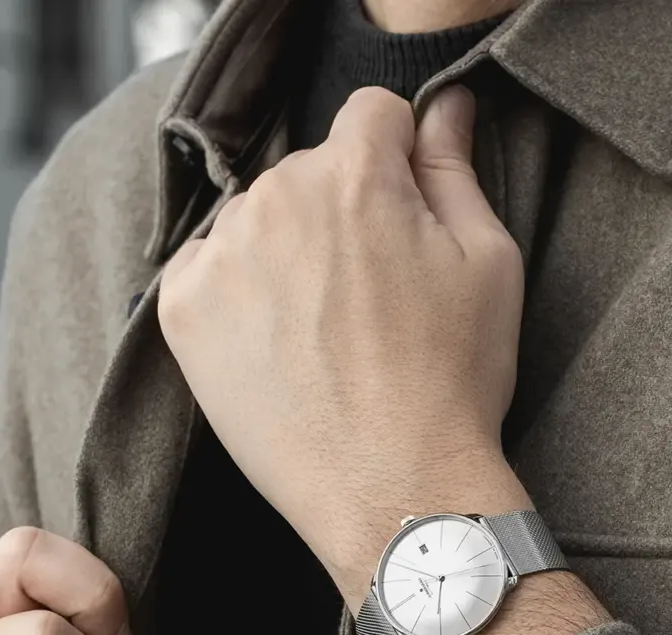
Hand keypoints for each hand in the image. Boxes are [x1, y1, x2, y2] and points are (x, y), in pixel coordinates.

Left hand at [160, 84, 528, 606]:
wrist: (395, 490)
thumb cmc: (452, 385)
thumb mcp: (488, 266)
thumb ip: (456, 170)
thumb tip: (445, 107)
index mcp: (359, 179)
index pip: (372, 116)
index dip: (399, 163)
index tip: (406, 219)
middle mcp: (279, 200)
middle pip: (311, 172)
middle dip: (342, 213)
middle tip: (372, 298)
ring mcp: (223, 256)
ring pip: (258, 220)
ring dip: (287, 253)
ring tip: (325, 333)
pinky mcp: (183, 311)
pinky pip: (207, 267)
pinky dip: (237, 293)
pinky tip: (278, 346)